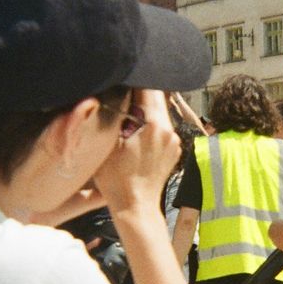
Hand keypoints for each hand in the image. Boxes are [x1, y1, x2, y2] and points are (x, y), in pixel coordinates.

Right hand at [93, 90, 179, 213]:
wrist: (135, 207)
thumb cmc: (116, 178)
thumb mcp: (108, 143)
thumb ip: (114, 114)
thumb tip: (115, 93)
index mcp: (154, 124)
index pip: (148, 87)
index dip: (133, 79)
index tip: (121, 77)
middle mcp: (169, 130)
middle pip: (157, 97)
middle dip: (140, 92)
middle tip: (122, 92)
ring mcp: (174, 141)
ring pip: (160, 112)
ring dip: (145, 109)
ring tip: (127, 114)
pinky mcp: (174, 150)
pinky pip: (163, 128)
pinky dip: (151, 124)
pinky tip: (136, 133)